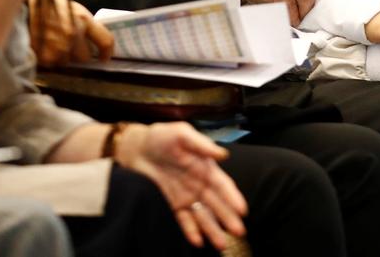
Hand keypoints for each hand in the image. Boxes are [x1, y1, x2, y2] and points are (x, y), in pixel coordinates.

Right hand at [29, 0, 114, 66]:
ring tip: (53, 45)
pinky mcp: (44, 57)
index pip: (106, 41)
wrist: (22, 6)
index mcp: (83, 20)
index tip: (103, 58)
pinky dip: (49, 59)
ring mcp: (59, 47)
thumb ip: (86, 25)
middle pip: (85, 58)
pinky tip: (44, 48)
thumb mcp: (72, 9)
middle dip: (79, 55)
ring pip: (68, 63)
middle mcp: (73, 35)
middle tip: (70, 47)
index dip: (107, 53)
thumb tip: (96, 44)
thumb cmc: (49, 6)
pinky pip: (53, 65)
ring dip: (63, 58)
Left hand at [115, 122, 246, 250]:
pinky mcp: (172, 204)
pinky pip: (183, 220)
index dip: (233, 197)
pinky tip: (197, 241)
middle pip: (217, 204)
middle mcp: (199, 184)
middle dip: (228, 217)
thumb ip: (202, 144)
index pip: (223, 185)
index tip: (242, 210)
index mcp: (206, 168)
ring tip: (221, 244)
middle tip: (239, 232)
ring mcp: (186, 196)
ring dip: (212, 229)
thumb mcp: (182, 134)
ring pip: (203, 216)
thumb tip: (224, 154)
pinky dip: (190, 230)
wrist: (137, 147)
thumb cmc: (162, 136)